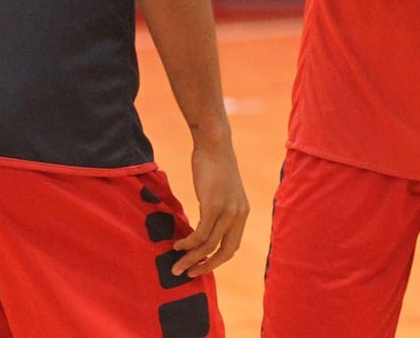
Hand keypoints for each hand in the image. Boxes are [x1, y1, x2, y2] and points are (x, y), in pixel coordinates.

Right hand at [170, 144, 249, 277]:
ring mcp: (227, 210)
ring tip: (176, 265)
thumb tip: (205, 226)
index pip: (232, 246)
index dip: (217, 260)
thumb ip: (219, 209)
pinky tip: (177, 245)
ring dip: (191, 258)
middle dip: (206, 267)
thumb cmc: (214, 165)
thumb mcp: (222, 191)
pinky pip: (200, 233)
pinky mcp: (213, 205)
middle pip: (225, 252)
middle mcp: (239, 214)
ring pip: (209, 245)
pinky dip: (188, 243)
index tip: (201, 267)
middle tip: (189, 274)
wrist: (214, 144)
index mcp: (242, 213)